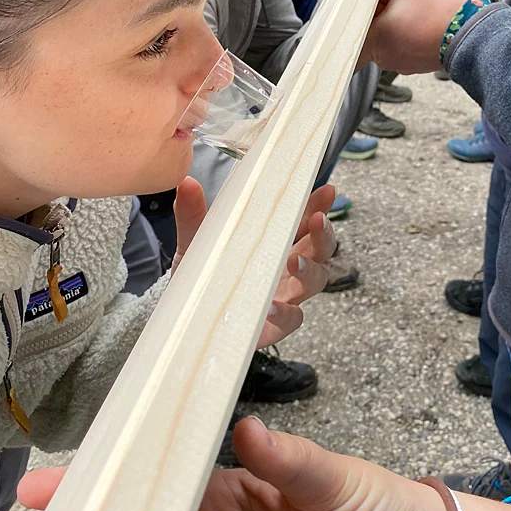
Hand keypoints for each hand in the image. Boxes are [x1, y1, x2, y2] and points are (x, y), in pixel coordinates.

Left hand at [171, 178, 334, 349]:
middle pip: (320, 250)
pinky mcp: (272, 326)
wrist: (185, 316)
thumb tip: (186, 183)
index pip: (303, 221)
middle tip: (317, 221)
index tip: (325, 192)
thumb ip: (193, 215)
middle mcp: (285, 269)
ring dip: (311, 269)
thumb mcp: (196, 242)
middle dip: (324, 234)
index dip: (317, 206)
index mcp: (275, 243)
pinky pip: (292, 319)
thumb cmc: (202, 274)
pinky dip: (287, 313)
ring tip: (295, 261)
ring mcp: (283, 297)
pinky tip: (273, 307)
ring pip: (315, 282)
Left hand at [359, 0, 489, 74]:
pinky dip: (405, 25)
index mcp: (376, 39)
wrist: (479, 34)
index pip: (356, 12)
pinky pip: (403, 40)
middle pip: (371, 21)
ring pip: (387, 30)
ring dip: (392, 12)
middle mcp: (384, 56)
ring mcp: (401, 62)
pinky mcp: (416, 62)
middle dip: (378, 1)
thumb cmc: (446, 10)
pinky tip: (415, 10)